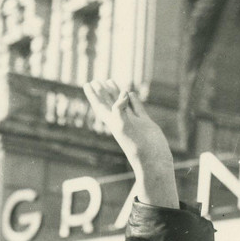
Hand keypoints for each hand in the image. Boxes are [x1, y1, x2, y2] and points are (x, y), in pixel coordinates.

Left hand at [83, 79, 179, 207]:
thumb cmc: (137, 146)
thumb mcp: (124, 126)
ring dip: (116, 93)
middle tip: (95, 81)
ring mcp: (133, 122)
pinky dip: (133, 99)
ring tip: (110, 82)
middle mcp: (121, 122)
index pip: (100, 106)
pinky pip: (136, 107)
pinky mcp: (145, 123)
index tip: (87, 84)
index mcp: (112, 123)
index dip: (93, 95)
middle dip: (101, 92)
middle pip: (108, 103)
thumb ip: (120, 109)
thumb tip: (123, 92)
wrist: (152, 159)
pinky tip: (130, 93)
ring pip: (123, 103)